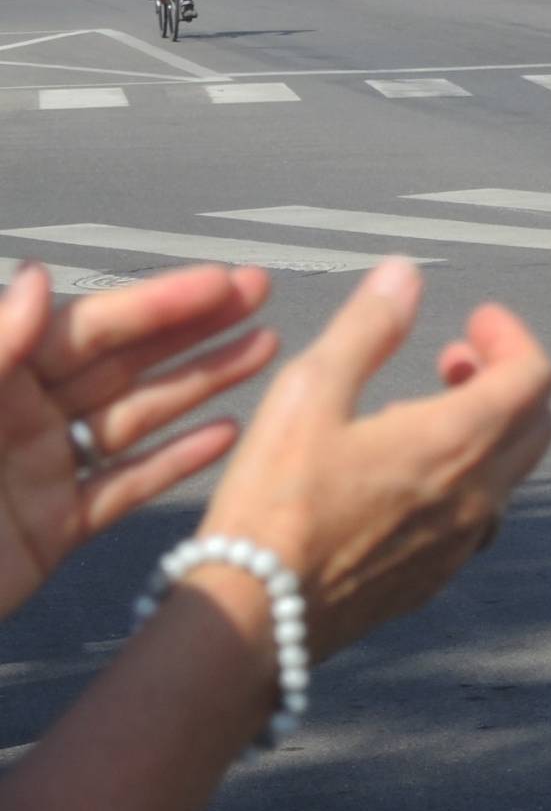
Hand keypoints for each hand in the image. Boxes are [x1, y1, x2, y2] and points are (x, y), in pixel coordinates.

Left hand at [0, 263, 278, 620]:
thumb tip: (41, 280)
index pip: (88, 327)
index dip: (159, 302)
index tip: (222, 280)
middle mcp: (19, 417)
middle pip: (122, 362)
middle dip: (194, 327)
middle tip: (261, 293)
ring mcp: (38, 473)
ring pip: (135, 417)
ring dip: (202, 383)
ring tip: (265, 349)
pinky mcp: (51, 531)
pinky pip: (124, 487)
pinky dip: (177, 462)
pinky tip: (227, 435)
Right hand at [195, 259, 550, 664]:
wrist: (253, 618)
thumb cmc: (274, 502)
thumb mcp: (309, 393)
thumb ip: (366, 328)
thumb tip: (405, 273)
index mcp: (459, 442)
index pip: (534, 375)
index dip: (511, 336)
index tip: (473, 320)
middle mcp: (478, 496)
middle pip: (534, 421)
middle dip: (503, 378)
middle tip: (449, 360)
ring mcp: (461, 545)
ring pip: (509, 472)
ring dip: (485, 430)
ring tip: (417, 414)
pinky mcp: (434, 579)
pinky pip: (478, 518)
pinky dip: (464, 480)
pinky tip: (404, 478)